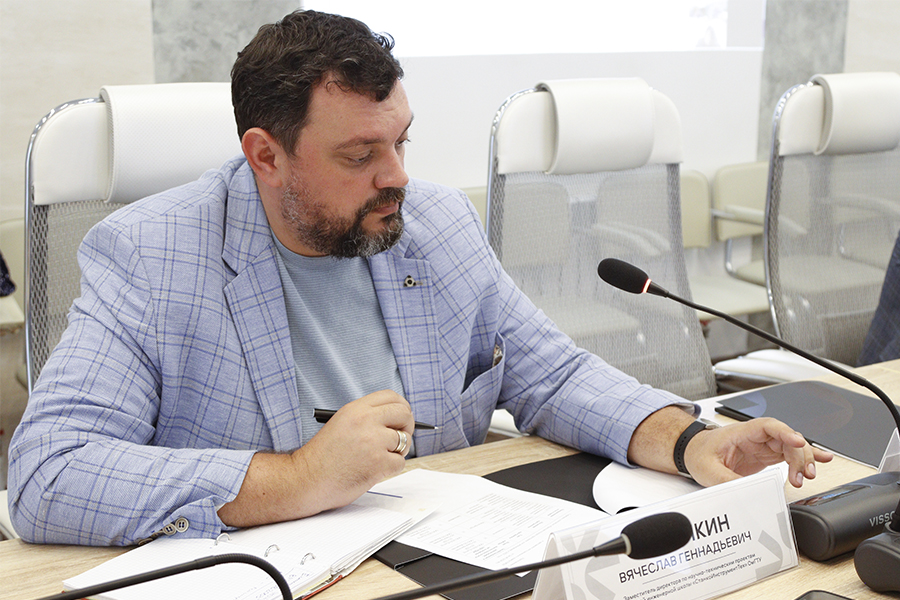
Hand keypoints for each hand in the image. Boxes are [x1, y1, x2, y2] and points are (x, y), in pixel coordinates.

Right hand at [218, 390, 413, 527]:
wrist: (305, 480)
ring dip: (397, 451)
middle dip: (407, 427)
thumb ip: (366, 418)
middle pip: (404, 414)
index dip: (401, 407)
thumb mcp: (341, 424)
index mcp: (355, 409)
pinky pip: (400, 463)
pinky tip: (374, 470)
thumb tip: (396, 420)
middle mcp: (366, 421)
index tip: (401, 417)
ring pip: (405, 441)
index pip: (391, 396)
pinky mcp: (379, 463)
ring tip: (379, 458)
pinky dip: (391, 469)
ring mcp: (373, 442)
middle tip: (400, 438)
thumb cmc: (321, 457)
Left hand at [684, 417, 833, 487]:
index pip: (769, 426)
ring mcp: (763, 445)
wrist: (693, 452)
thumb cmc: (698, 453)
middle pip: (786, 439)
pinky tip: (823, 459)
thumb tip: (744, 492)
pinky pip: (789, 454)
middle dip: (799, 455)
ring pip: (791, 447)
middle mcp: (756, 436)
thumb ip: (726, 480)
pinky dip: (805, 457)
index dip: (786, 433)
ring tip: (809, 476)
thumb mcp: (707, 469)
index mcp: (742, 432)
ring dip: (803, 460)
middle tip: (803, 475)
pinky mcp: (766, 455)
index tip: (799, 442)